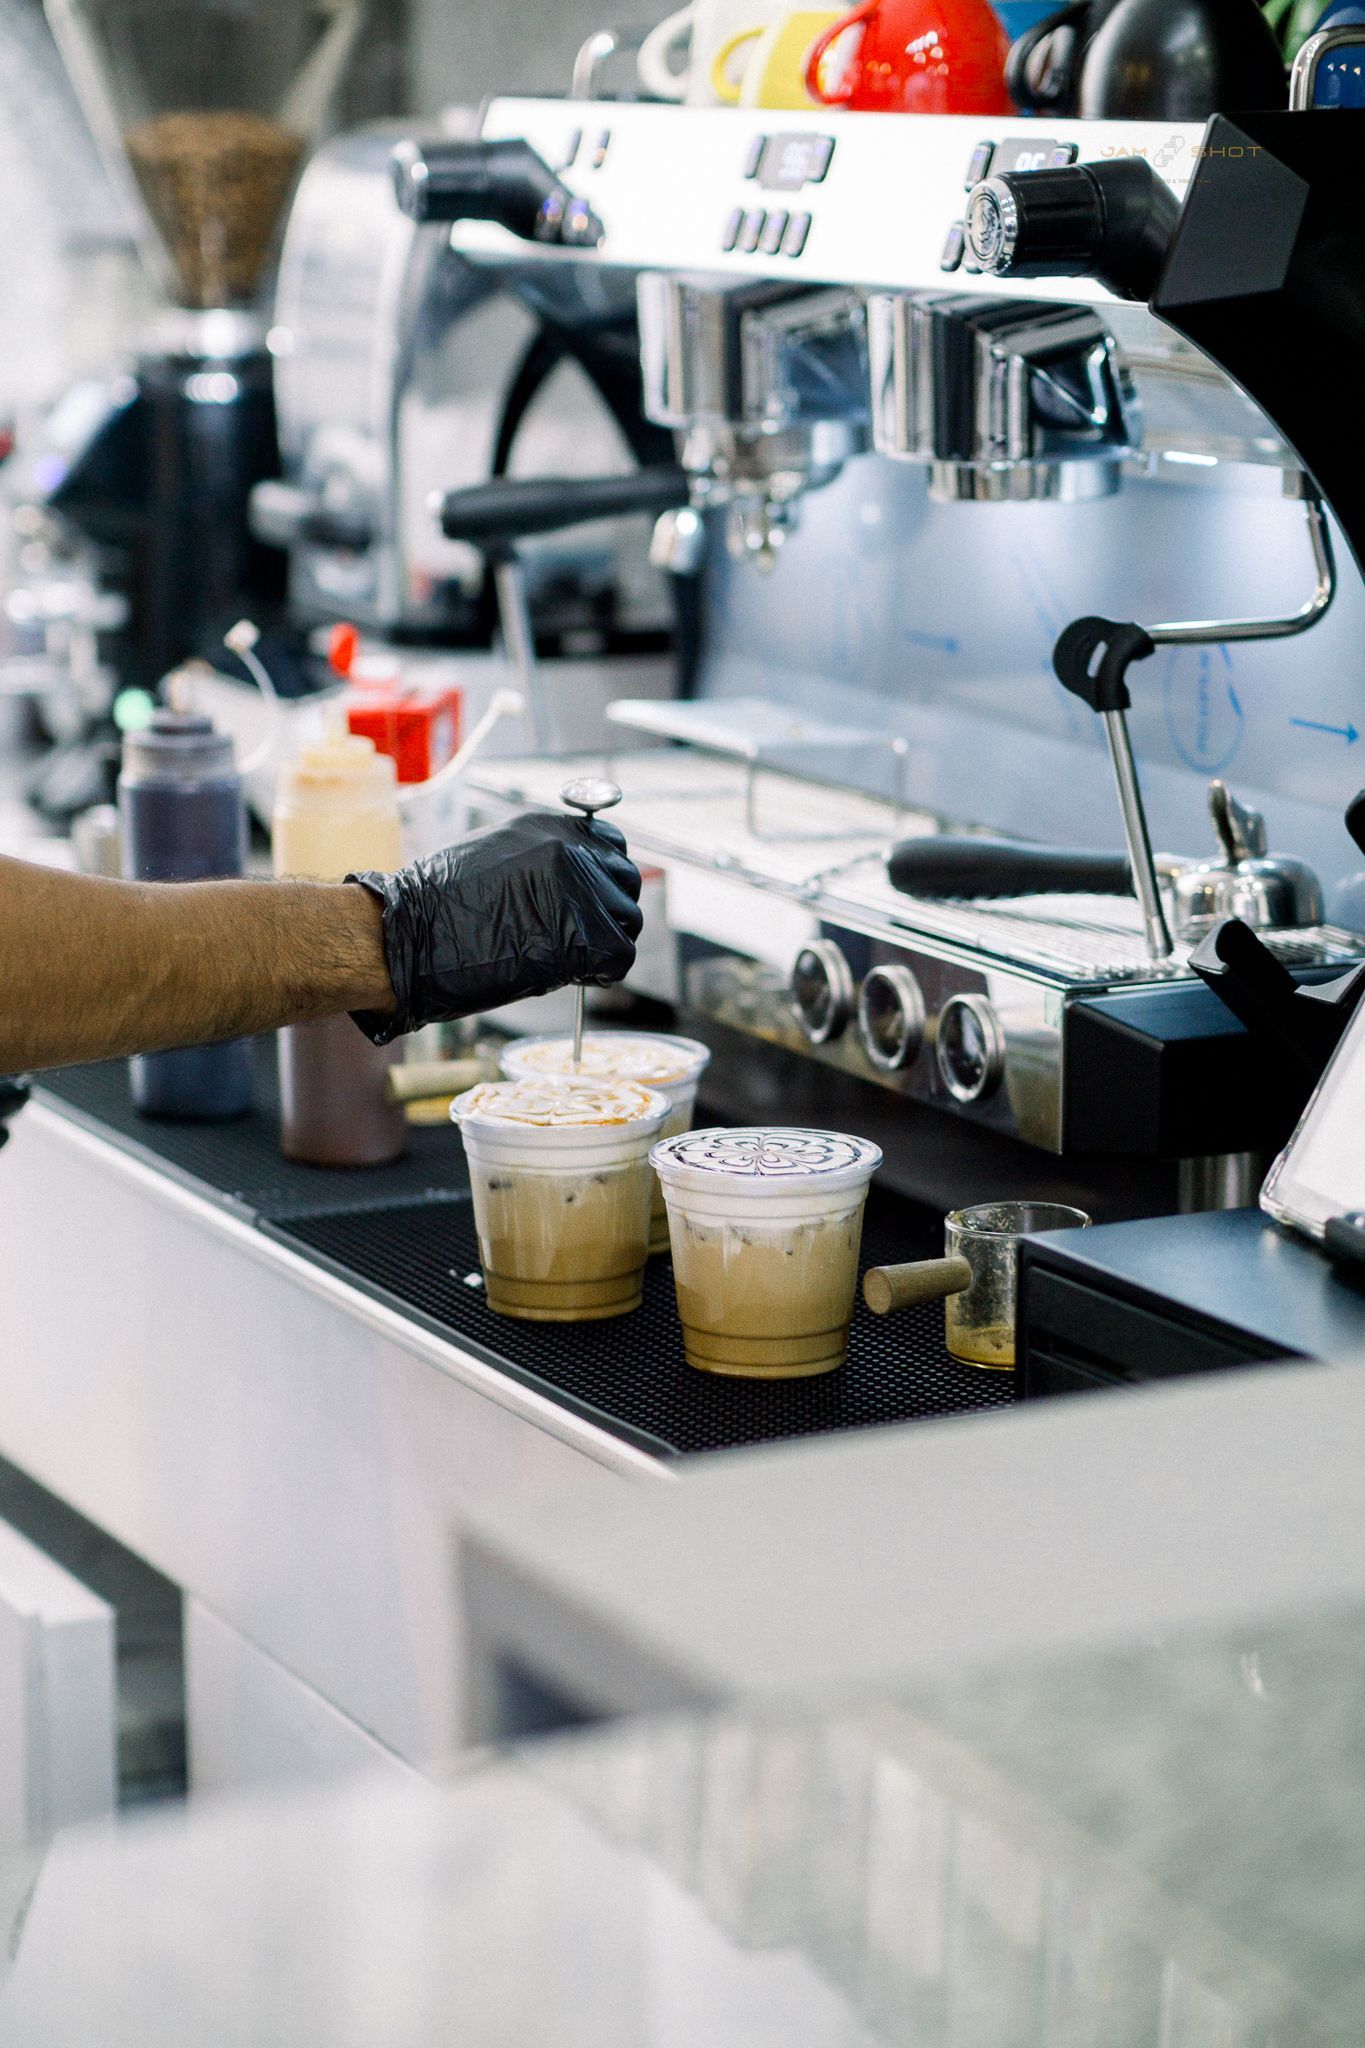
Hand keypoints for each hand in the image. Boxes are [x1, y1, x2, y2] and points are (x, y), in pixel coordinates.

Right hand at [349, 809, 643, 1043]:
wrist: (407, 938)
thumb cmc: (435, 909)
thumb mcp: (493, 859)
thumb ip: (540, 864)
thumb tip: (575, 888)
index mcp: (548, 827)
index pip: (610, 844)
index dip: (604, 878)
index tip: (589, 903)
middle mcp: (570, 850)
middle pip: (624, 881)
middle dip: (609, 912)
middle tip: (579, 939)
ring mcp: (580, 889)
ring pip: (626, 921)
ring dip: (606, 944)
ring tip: (569, 960)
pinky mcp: (583, 934)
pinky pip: (619, 956)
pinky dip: (603, 972)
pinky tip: (575, 976)